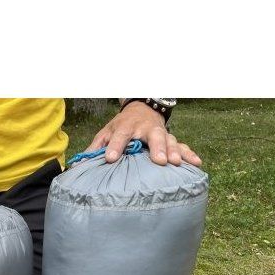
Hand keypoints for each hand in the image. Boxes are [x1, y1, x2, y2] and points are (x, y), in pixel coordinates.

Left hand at [85, 102, 201, 166]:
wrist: (141, 110)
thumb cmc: (120, 127)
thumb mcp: (106, 132)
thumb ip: (95, 147)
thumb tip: (78, 165)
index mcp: (126, 127)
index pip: (120, 136)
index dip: (115, 146)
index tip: (111, 158)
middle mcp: (145, 129)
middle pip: (152, 136)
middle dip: (156, 147)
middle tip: (159, 160)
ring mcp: (160, 133)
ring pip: (169, 140)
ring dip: (174, 151)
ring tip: (175, 163)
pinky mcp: (171, 139)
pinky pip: (183, 146)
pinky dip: (190, 154)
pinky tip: (196, 163)